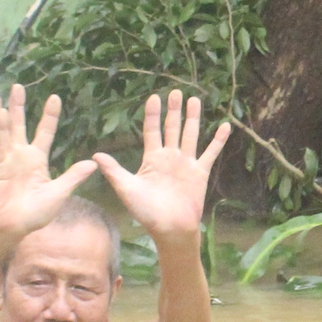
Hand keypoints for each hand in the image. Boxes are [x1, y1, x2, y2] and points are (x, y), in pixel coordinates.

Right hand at [0, 84, 98, 243]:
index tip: (55, 98)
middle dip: (19, 106)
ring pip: (6, 130)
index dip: (49, 116)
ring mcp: (7, 158)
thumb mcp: (60, 193)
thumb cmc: (36, 214)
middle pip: (21, 124)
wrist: (14, 228)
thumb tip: (93, 163)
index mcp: (38, 160)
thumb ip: (73, 176)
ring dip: (2, 112)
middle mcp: (21, 155)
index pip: (45, 132)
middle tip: (18, 85)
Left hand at [94, 91, 230, 245]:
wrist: (170, 229)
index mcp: (152, 159)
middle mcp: (170, 157)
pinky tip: (225, 125)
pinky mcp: (200, 173)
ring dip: (193, 118)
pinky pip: (211, 153)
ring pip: (190, 135)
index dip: (153, 115)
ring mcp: (186, 164)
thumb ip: (114, 171)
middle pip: (172, 128)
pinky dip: (218, 140)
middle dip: (173, 110)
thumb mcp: (126, 189)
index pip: (152, 131)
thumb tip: (95, 155)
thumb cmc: (146, 212)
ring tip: (195, 100)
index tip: (154, 97)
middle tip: (176, 92)